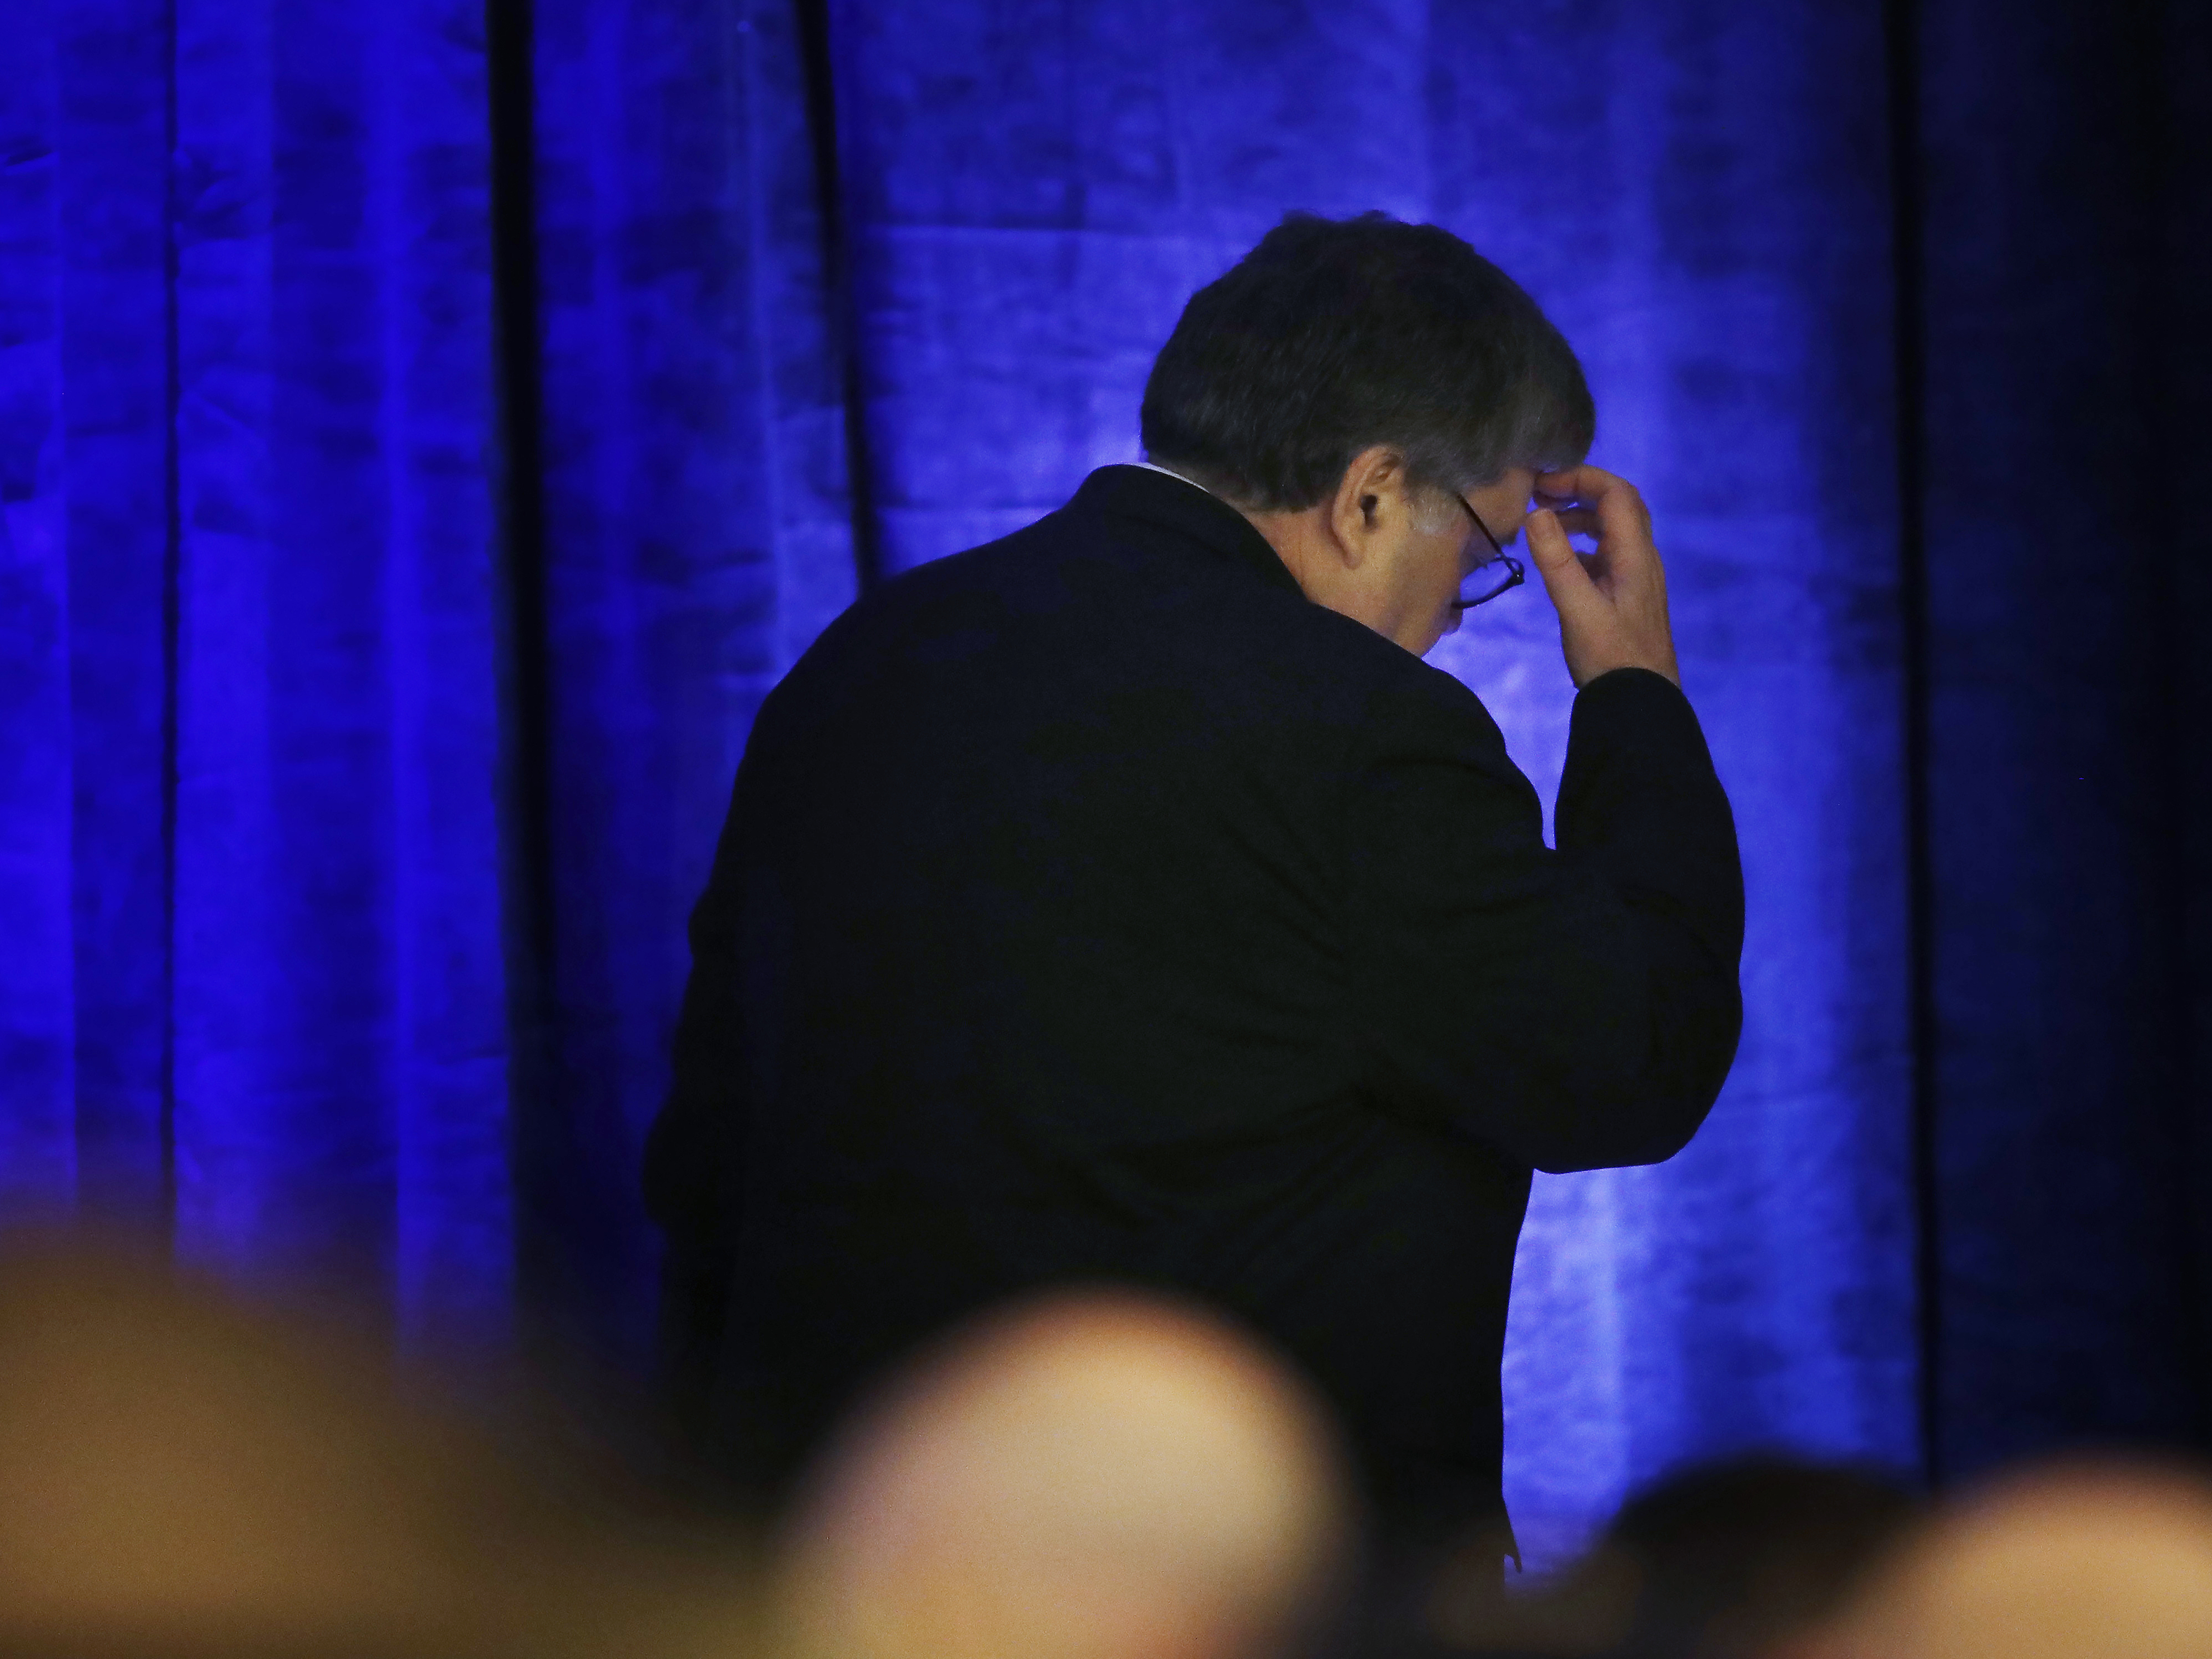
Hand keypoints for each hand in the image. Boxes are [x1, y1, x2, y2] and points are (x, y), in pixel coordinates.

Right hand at [1525, 465, 1680, 689]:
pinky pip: (1607, 554)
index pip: (1616, 493)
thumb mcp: (1578, 609)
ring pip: (1613, 530)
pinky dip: (1582, 545)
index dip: (1581, 478)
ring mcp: (1636, 577)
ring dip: (1580, 517)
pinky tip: (1558, 561)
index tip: (1542, 484)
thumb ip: (1557, 561)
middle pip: (1619, 505)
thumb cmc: (1610, 657)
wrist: (1640, 702)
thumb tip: (1535, 512)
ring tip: (1542, 525)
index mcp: (1635, 555)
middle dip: (1580, 491)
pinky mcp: (1627, 595)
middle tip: (1540, 496)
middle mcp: (1641, 558)